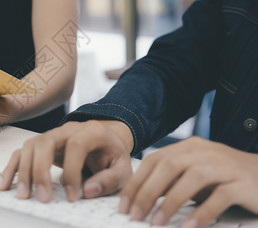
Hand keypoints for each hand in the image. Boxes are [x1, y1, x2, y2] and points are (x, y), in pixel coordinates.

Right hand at [0, 120, 133, 202]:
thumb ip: (109, 179)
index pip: (76, 145)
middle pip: (46, 142)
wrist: (105, 140)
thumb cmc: (112, 154)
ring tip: (24, 195)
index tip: (72, 196)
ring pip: (30, 146)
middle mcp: (68, 129)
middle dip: (41, 171)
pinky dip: (12, 168)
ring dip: (24, 171)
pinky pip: (21, 152)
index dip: (72, 171)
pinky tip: (6, 184)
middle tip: (43, 198)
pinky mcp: (41, 144)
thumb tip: (88, 190)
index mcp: (91, 131)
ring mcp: (52, 134)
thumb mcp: (122, 168)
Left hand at [119, 136, 257, 227]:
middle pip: (168, 166)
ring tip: (156, 223)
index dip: (136, 182)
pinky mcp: (243, 183)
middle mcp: (205, 151)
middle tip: (135, 215)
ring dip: (170, 202)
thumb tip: (141, 197)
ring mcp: (225, 165)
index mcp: (189, 147)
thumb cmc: (226, 178)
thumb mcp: (195, 174)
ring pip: (191, 178)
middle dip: (147, 192)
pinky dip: (202, 213)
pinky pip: (220, 197)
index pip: (154, 160)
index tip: (124, 204)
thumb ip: (171, 180)